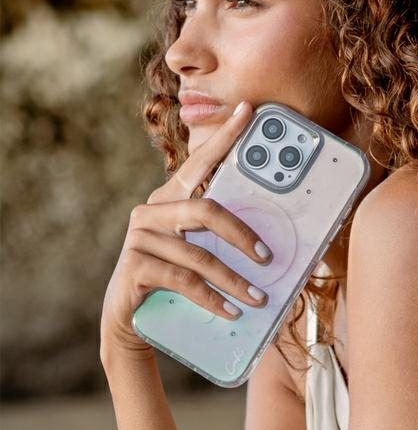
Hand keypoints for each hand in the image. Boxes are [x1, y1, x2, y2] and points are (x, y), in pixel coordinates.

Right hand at [100, 101, 270, 359]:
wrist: (132, 317)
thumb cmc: (175, 276)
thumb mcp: (200, 251)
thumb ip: (221, 237)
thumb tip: (273, 239)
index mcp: (172, 197)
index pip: (201, 162)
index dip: (225, 137)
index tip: (248, 112)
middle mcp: (153, 209)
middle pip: (206, 210)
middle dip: (243, 234)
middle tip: (269, 257)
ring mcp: (140, 236)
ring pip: (199, 253)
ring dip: (234, 279)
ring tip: (259, 297)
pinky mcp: (134, 265)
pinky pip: (183, 279)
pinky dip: (211, 297)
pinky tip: (231, 311)